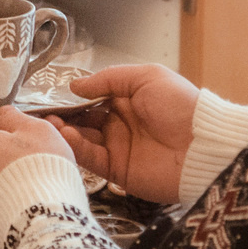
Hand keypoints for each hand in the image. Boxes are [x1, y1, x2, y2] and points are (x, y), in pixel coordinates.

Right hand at [42, 64, 199, 205]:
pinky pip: (91, 159)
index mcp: (127, 101)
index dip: (71, 99)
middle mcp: (119, 125)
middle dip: (63, 117)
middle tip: (43, 113)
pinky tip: (68, 137)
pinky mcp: (117, 171)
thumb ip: (108, 79)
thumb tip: (75, 85)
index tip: (50, 97)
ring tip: (52, 124)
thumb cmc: (181, 106)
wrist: (204, 146)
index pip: (91, 99)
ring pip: (82, 140)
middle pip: (82, 121)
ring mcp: (117, 148)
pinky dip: (77, 149)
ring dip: (65, 133)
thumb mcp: (146, 77)